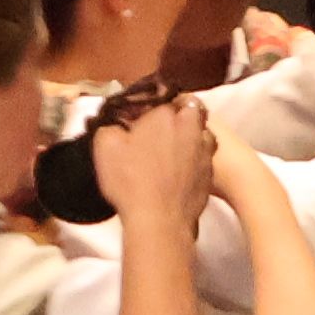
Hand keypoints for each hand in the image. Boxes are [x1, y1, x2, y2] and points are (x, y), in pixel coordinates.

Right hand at [88, 89, 213, 234]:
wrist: (160, 220)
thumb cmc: (131, 180)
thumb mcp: (105, 147)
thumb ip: (110, 126)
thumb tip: (114, 124)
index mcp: (165, 114)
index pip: (162, 94)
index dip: (151, 101)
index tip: (141, 112)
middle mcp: (191, 127)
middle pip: (190, 107)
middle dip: (178, 111)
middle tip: (161, 124)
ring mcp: (205, 151)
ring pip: (202, 131)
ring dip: (190, 133)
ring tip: (173, 145)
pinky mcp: (210, 173)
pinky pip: (204, 156)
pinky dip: (194, 157)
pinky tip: (179, 168)